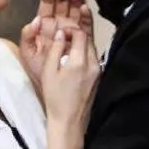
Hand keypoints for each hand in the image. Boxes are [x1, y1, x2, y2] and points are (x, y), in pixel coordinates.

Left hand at [20, 0, 93, 91]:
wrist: (56, 89)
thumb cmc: (40, 73)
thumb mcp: (28, 55)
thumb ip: (27, 37)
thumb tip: (35, 20)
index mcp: (44, 28)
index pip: (46, 8)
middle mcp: (59, 27)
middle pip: (62, 7)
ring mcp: (72, 33)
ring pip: (74, 13)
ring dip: (75, 3)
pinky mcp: (84, 41)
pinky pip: (86, 26)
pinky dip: (86, 17)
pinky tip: (85, 8)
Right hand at [41, 25, 100, 148]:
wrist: (69, 120)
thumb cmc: (55, 97)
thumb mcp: (49, 71)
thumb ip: (56, 49)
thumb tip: (61, 34)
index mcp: (80, 62)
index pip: (81, 34)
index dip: (71, 28)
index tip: (62, 31)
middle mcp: (94, 64)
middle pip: (89, 39)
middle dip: (78, 33)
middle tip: (65, 34)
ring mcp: (99, 71)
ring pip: (93, 48)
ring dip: (82, 43)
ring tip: (69, 43)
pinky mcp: (100, 77)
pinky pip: (94, 58)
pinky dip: (85, 53)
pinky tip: (75, 57)